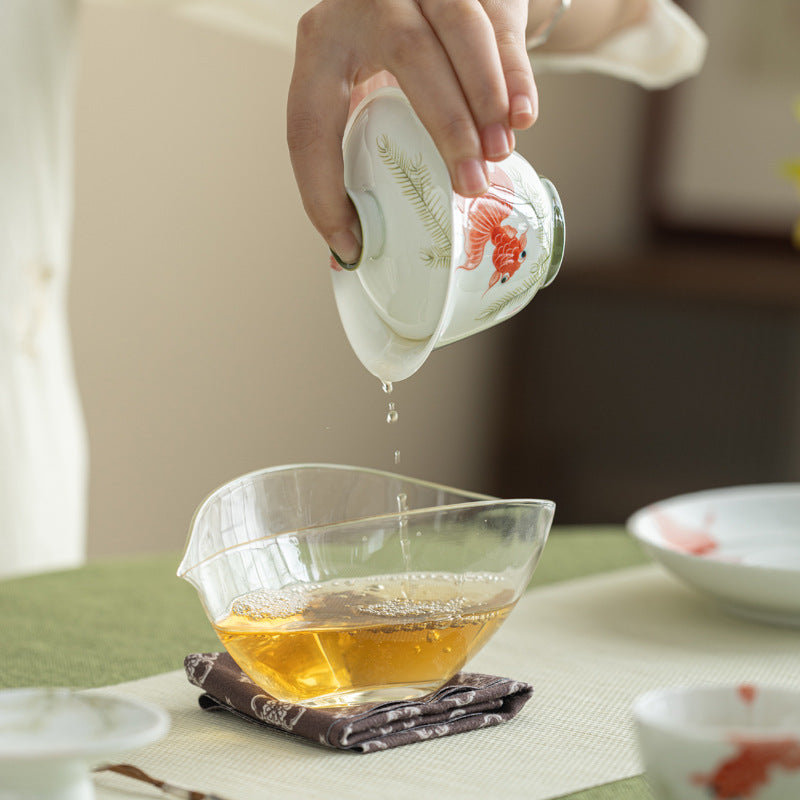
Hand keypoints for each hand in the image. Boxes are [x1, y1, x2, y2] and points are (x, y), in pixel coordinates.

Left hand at [287, 0, 535, 265]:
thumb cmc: (388, 57)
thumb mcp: (360, 86)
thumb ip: (362, 142)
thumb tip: (352, 248)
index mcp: (322, 44)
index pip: (310, 122)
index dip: (323, 190)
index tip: (353, 243)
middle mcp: (366, 0)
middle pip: (408, 52)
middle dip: (445, 126)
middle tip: (468, 186)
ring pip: (459, 27)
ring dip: (485, 96)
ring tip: (500, 154)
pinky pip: (498, 22)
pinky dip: (514, 73)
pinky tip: (523, 117)